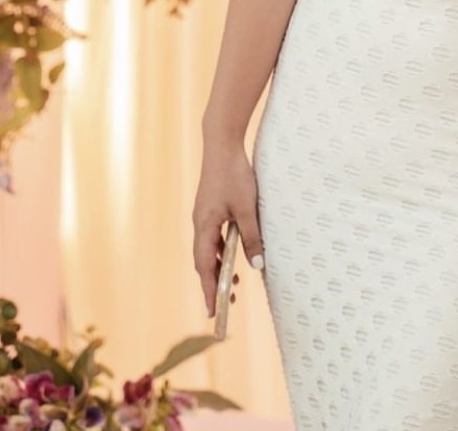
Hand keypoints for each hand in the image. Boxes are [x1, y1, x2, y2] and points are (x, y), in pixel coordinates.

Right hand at [192, 141, 263, 317]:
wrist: (222, 145)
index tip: (213, 313)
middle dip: (213, 284)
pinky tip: (233, 253)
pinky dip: (221, 250)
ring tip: (233, 285)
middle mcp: (200, 224)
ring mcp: (203, 216)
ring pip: (208, 250)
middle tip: (223, 306)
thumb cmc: (234, 175)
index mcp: (204, 227)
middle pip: (204, 262)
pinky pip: (213, 237)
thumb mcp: (247, 209)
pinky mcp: (210, 208)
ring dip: (219, 268)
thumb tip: (257, 266)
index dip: (209, 290)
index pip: (206, 267)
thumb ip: (251, 238)